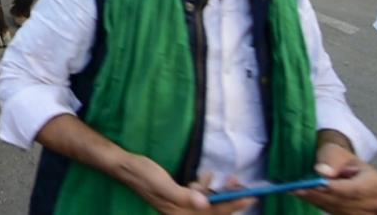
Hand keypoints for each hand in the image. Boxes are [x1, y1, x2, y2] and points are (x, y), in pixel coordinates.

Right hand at [121, 154, 248, 213]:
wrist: (127, 166)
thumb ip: (183, 195)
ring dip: (219, 192)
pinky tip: (206, 176)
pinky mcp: (179, 197)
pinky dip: (206, 188)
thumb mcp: (162, 185)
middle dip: (229, 199)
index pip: (212, 213)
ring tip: (230, 178)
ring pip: (208, 203)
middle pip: (213, 211)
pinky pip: (199, 197)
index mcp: (179, 214)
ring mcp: (181, 206)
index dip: (232, 205)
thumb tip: (205, 203)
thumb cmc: (143, 175)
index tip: (249, 197)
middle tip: (241, 183)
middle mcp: (182, 213)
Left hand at [295, 142, 376, 214]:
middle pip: (344, 202)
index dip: (335, 188)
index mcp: (376, 184)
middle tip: (296, 189)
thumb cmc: (344, 161)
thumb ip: (332, 159)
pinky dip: (318, 204)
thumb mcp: (339, 152)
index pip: (355, 190)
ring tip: (296, 191)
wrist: (350, 172)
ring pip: (338, 209)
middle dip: (319, 195)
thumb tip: (324, 172)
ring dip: (316, 201)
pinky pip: (334, 213)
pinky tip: (304, 195)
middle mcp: (375, 203)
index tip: (316, 185)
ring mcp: (365, 213)